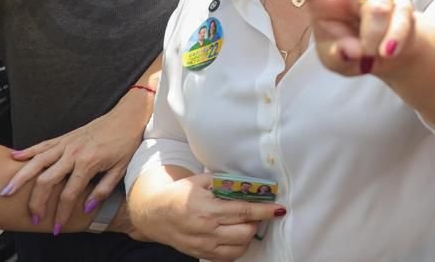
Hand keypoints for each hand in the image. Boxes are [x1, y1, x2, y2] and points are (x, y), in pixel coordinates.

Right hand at [5, 93, 148, 231]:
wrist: (127, 117)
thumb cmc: (126, 143)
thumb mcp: (121, 169)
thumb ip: (103, 189)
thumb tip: (86, 207)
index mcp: (88, 163)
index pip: (69, 194)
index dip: (61, 213)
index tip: (57, 226)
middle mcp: (73, 153)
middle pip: (46, 181)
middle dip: (37, 202)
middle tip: (34, 217)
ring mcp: (67, 144)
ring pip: (37, 162)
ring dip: (21, 178)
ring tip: (8, 191)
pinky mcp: (65, 137)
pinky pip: (42, 145)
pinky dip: (28, 152)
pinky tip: (15, 158)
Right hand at [131, 172, 283, 261]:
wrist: (154, 214)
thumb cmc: (180, 194)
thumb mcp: (202, 181)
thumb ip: (226, 182)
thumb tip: (253, 183)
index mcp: (207, 209)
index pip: (244, 212)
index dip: (265, 211)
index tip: (279, 209)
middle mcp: (206, 230)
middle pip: (245, 232)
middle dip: (256, 222)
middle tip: (254, 213)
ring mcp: (203, 246)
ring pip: (239, 247)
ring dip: (248, 235)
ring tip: (244, 223)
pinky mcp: (201, 255)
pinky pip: (228, 257)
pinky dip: (238, 247)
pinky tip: (235, 235)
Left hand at [271, 0, 416, 77]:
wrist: (389, 55)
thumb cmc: (352, 51)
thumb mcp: (336, 61)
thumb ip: (339, 56)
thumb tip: (353, 50)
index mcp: (324, 0)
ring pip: (375, 11)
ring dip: (371, 41)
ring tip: (371, 54)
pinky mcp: (401, 5)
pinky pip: (398, 24)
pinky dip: (391, 43)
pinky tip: (388, 52)